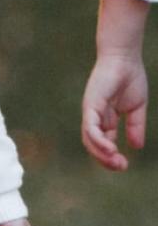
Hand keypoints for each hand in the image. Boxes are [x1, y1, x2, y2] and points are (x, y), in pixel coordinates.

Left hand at [81, 53, 147, 170]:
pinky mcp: (91, 106)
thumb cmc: (130, 78)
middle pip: (94, 145)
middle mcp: (95, 117)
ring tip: (116, 161)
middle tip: (121, 167)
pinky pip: (90, 127)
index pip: (103, 144)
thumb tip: (136, 147)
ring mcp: (91, 112)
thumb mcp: (137, 108)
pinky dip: (98, 140)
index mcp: (105, 119)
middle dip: (106, 160)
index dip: (111, 157)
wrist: (125, 58)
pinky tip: (110, 149)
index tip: (124, 165)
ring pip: (89, 140)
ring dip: (101, 154)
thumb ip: (135, 127)